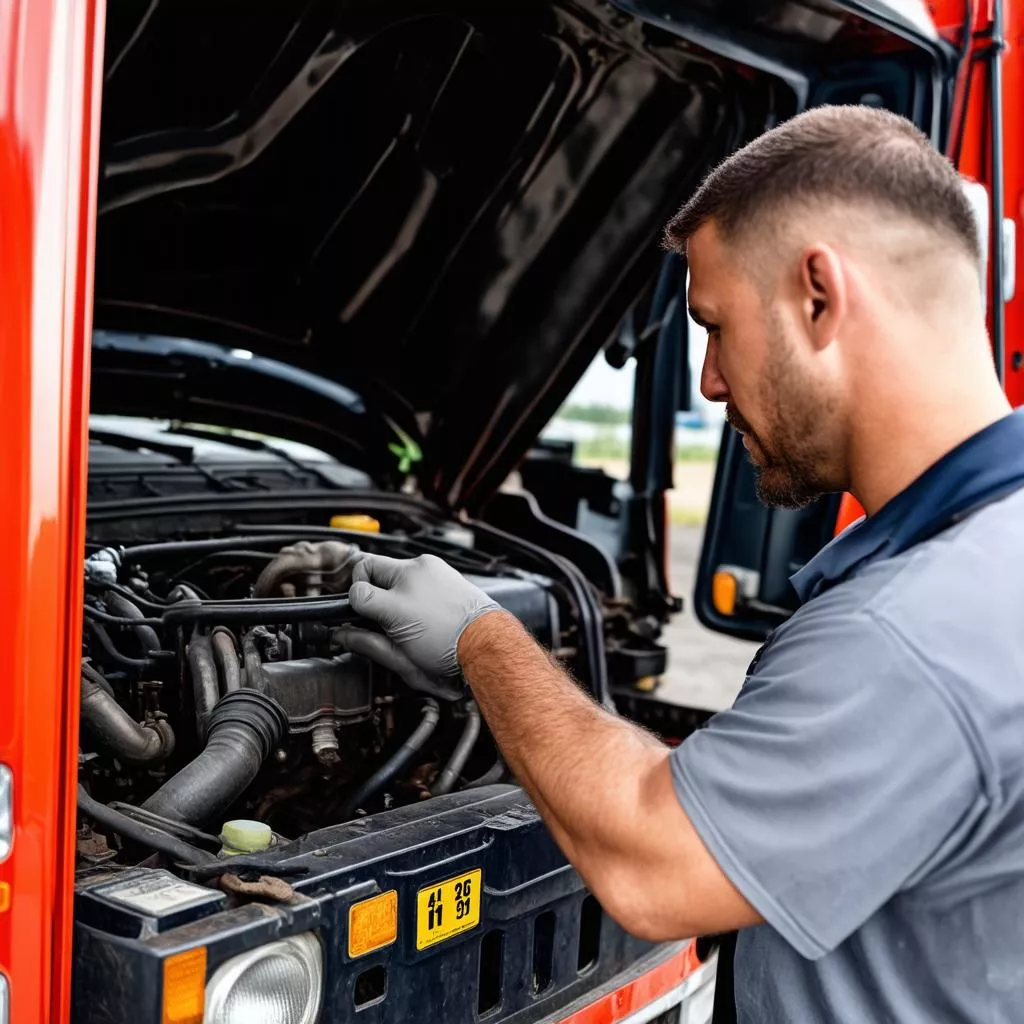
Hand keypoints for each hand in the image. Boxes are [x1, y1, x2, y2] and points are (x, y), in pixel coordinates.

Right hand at [346, 553, 499, 676]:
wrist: (489, 645)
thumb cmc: (450, 650)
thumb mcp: (400, 655)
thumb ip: (366, 641)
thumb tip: (343, 634)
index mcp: (402, 586)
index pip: (358, 584)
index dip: (354, 603)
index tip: (358, 618)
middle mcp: (417, 569)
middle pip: (376, 571)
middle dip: (372, 593)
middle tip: (379, 618)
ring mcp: (434, 568)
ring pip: (398, 572)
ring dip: (394, 591)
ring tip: (406, 618)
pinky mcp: (447, 573)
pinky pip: (420, 574)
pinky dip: (414, 590)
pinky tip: (423, 612)